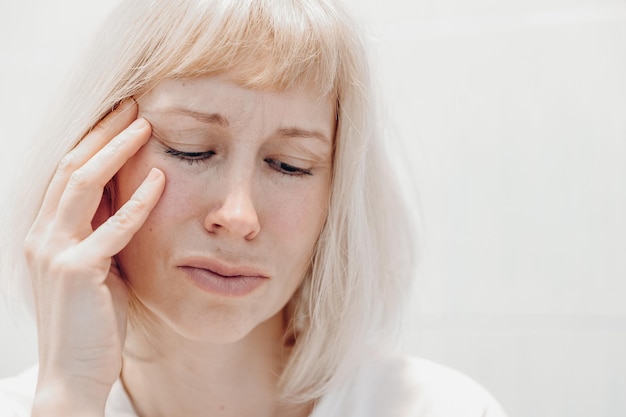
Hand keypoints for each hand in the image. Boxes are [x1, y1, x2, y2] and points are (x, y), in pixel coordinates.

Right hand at [25, 99, 164, 414]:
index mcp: (46, 231)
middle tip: (134, 104)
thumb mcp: (97, 267)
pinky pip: (112, 228)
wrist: (74, 372)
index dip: (94, 141)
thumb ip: (105, 233)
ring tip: (145, 125)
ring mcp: (54, 251)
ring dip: (117, 150)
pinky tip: (161, 180)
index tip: (122, 117)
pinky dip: (138, 202)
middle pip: (72, 167)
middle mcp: (42, 234)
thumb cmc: (92, 321)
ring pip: (83, 184)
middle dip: (103, 132)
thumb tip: (130, 199)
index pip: (69, 173)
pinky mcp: (76, 272)